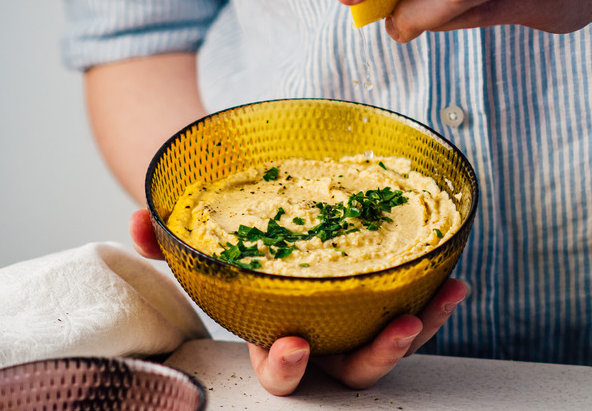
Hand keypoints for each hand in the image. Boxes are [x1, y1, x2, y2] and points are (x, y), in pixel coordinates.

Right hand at [130, 209, 467, 394]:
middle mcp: (318, 336)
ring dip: (419, 328)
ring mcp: (350, 322)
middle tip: (394, 331)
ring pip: (387, 344)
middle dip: (372, 358)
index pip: (276, 368)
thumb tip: (140, 221)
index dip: (283, 367)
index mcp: (271, 333)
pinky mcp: (376, 301)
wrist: (264, 230)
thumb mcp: (199, 246)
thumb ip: (168, 240)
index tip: (289, 346)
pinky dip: (431, 298)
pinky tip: (452, 278)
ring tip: (440, 299)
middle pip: (348, 369)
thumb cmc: (233, 249)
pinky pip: (408, 309)